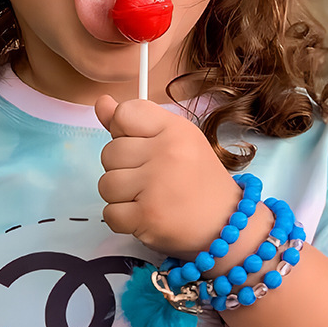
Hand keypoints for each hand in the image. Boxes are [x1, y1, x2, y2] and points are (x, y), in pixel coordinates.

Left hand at [95, 94, 240, 258]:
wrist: (226, 224)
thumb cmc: (196, 177)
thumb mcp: (173, 138)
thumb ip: (133, 121)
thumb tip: (101, 103)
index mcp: (175, 129)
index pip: (124, 113)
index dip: (123, 130)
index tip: (140, 144)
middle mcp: (167, 153)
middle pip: (109, 151)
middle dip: (122, 167)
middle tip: (149, 176)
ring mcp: (157, 186)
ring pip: (106, 183)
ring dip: (120, 195)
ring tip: (146, 196)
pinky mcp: (148, 217)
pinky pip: (109, 213)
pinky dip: (122, 218)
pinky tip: (144, 214)